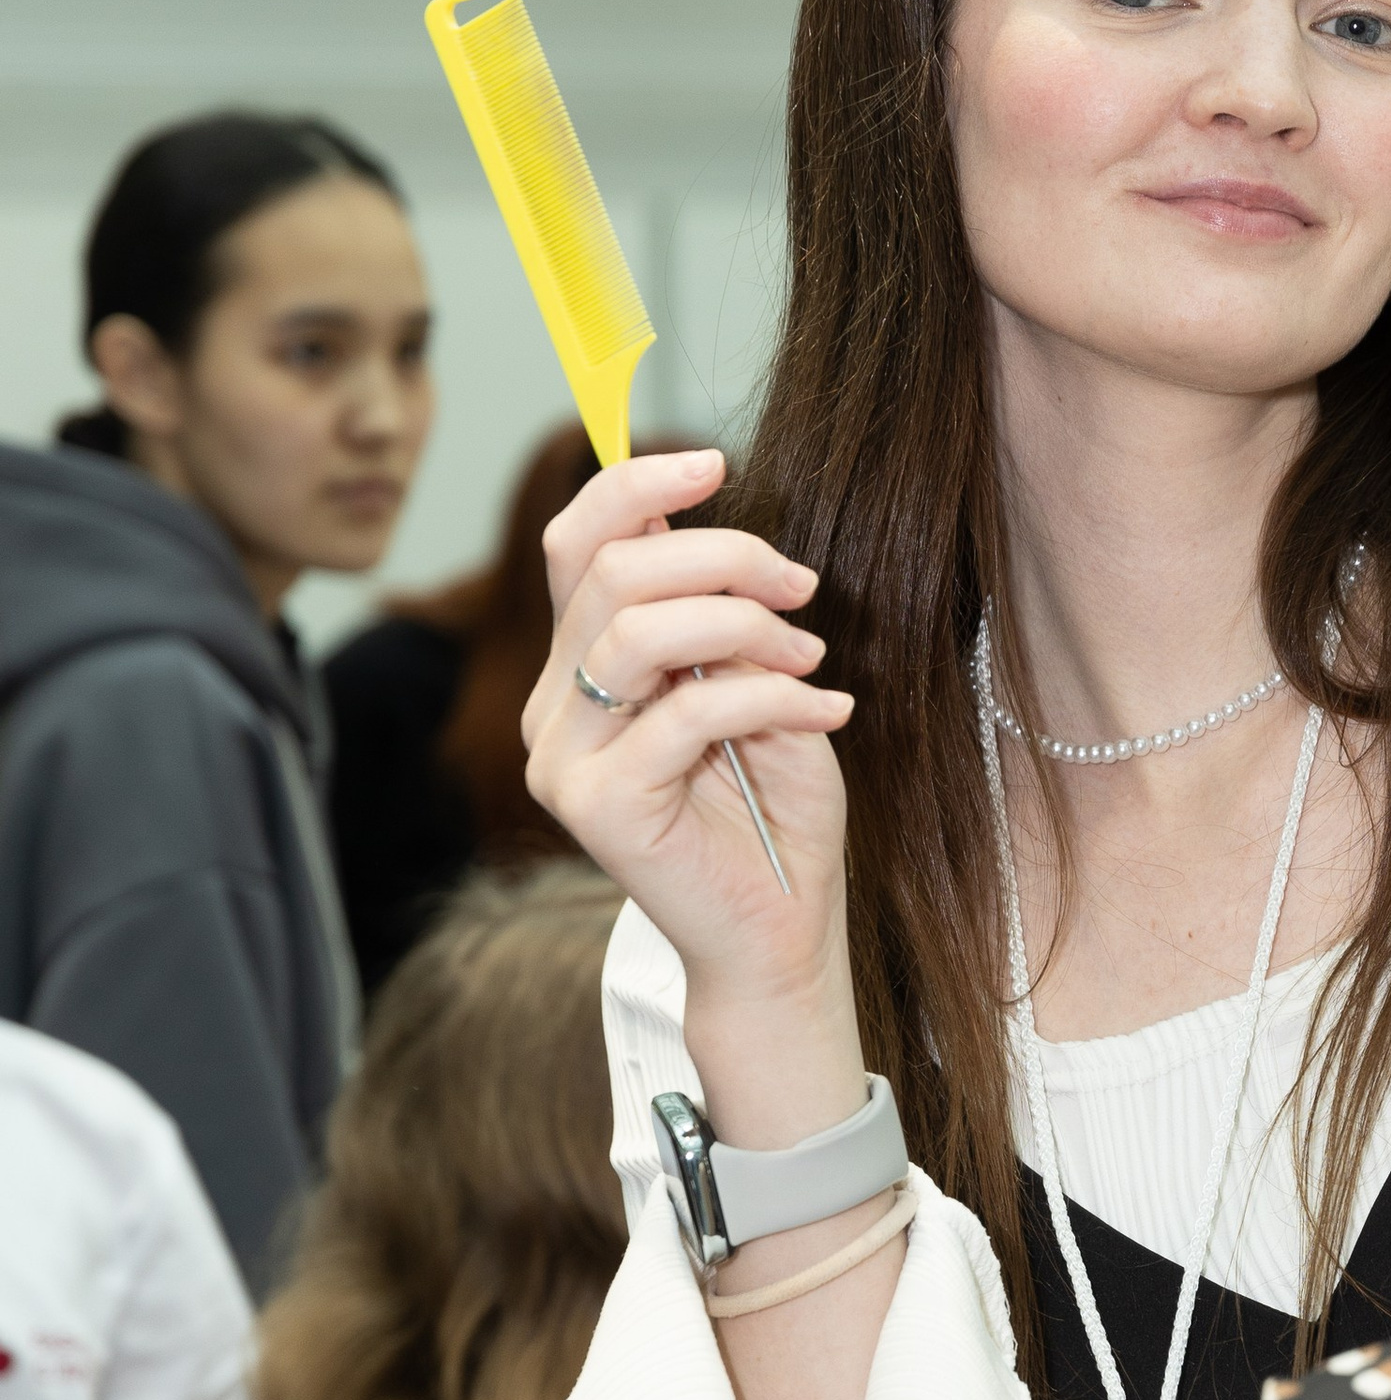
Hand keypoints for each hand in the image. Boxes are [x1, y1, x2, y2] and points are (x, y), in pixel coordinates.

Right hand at [525, 449, 861, 1085]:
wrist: (779, 938)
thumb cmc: (773, 818)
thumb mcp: (753, 688)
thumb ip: (718, 620)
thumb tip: (704, 528)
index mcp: (579, 670)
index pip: (577, 545)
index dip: (637, 485)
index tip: (717, 461)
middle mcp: (554, 709)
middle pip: (612, 572)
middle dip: (723, 556)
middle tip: (803, 587)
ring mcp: (565, 760)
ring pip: (639, 631)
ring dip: (747, 625)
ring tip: (812, 655)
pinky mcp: (598, 805)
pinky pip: (687, 711)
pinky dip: (773, 696)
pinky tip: (827, 709)